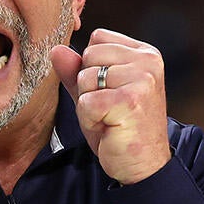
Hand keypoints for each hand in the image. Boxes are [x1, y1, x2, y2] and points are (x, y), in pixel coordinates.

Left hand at [50, 29, 171, 184]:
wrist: (143, 165)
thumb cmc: (121, 129)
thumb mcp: (95, 94)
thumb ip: (76, 70)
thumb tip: (55, 50)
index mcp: (144, 53)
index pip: (98, 38)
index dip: (92, 66)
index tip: (110, 91)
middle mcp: (148, 61)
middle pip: (89, 54)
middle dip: (88, 85)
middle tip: (109, 108)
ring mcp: (142, 80)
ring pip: (85, 78)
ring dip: (88, 103)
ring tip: (109, 117)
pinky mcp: (130, 101)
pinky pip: (86, 102)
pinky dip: (89, 119)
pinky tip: (109, 127)